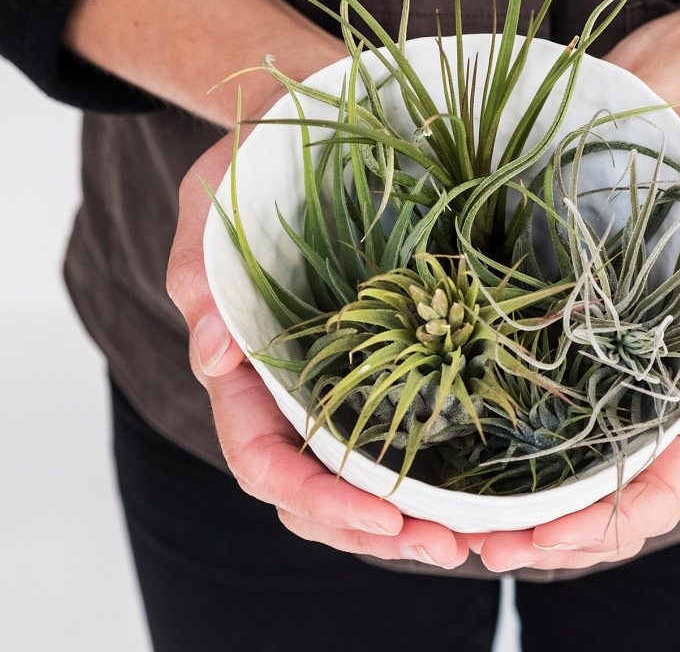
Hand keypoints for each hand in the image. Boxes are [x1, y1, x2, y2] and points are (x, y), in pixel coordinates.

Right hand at [166, 130, 469, 568]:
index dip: (313, 496)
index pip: (261, 456)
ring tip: (472, 540)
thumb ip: (198, 274)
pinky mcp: (384, 360)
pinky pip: (399, 432)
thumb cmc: (251, 166)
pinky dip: (431, 473)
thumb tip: (209, 358)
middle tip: (447, 547)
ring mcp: (337, 379)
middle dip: (370, 531)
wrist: (307, 133)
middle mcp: (290, 388)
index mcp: (244, 366)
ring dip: (406, 521)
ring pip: (356, 479)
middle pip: (314, 489)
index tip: (380, 516)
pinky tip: (481, 490)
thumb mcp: (210, 201)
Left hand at [468, 118, 679, 570]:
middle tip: (487, 548)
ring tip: (459, 532)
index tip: (550, 537)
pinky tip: (455, 469)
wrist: (662, 130)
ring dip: (515, 511)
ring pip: (560, 472)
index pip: (664, 485)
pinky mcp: (551, 344)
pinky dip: (495, 454)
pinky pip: (524, 413)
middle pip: (604, 498)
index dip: (612, 525)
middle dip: (552, 536)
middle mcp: (642, 396)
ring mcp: (593, 374)